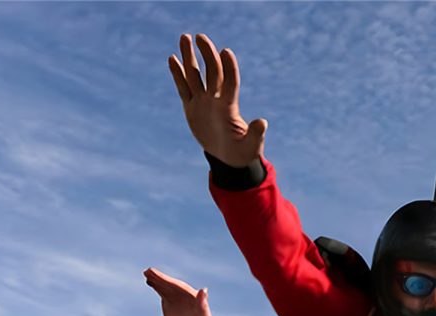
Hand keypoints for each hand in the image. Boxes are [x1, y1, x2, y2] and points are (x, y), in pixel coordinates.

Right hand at [144, 267, 215, 315]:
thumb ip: (203, 306)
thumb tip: (203, 290)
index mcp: (194, 297)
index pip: (180, 287)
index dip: (169, 281)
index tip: (159, 276)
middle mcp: (185, 295)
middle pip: (171, 284)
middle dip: (160, 278)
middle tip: (148, 271)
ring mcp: (177, 297)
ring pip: (166, 287)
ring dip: (156, 280)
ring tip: (146, 273)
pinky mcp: (170, 302)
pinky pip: (162, 292)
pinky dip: (156, 287)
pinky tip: (149, 282)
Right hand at [168, 33, 266, 167]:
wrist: (229, 158)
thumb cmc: (243, 152)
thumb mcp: (251, 145)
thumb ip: (255, 134)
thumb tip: (262, 122)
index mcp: (229, 107)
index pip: (230, 83)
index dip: (229, 68)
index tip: (226, 51)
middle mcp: (215, 100)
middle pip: (212, 72)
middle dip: (207, 54)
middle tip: (200, 36)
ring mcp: (203, 102)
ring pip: (195, 75)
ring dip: (190, 57)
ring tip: (185, 37)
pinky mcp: (192, 108)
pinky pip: (184, 88)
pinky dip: (178, 74)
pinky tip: (172, 58)